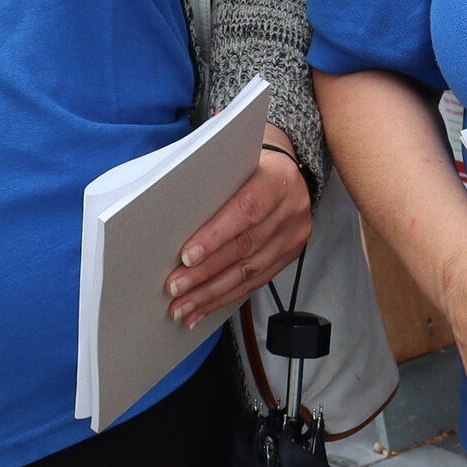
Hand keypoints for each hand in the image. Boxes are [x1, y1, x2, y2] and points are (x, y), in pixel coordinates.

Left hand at [165, 126, 312, 327]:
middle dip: (205, 273)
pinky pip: (256, 282)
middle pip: (244, 247)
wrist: (288, 167)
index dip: (215, 236)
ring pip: (249, 272)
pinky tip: (204, 308)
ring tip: (183, 307)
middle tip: (175, 288)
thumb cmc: (252, 160)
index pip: (245, 211)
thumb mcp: (236, 157)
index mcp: (278, 178)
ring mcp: (293, 235)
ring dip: (212, 293)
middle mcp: (291, 209)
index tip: (186, 256)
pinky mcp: (290, 255)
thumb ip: (213, 177)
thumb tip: (173, 206)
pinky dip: (226, 297)